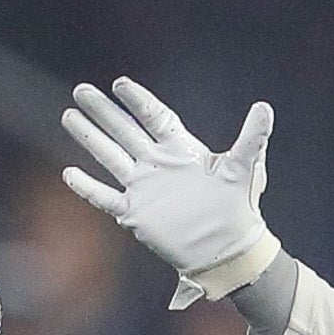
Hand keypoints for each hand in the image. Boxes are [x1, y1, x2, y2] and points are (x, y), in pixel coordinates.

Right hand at [60, 80, 275, 305]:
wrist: (229, 250)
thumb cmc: (239, 209)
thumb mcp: (246, 169)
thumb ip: (252, 138)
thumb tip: (265, 107)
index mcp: (181, 150)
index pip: (155, 117)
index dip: (138, 100)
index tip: (119, 84)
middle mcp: (158, 165)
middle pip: (125, 131)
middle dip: (103, 111)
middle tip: (81, 90)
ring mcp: (144, 188)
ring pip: (110, 157)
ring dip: (90, 138)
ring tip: (68, 116)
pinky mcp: (136, 213)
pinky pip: (106, 197)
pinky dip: (88, 187)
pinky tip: (70, 173)